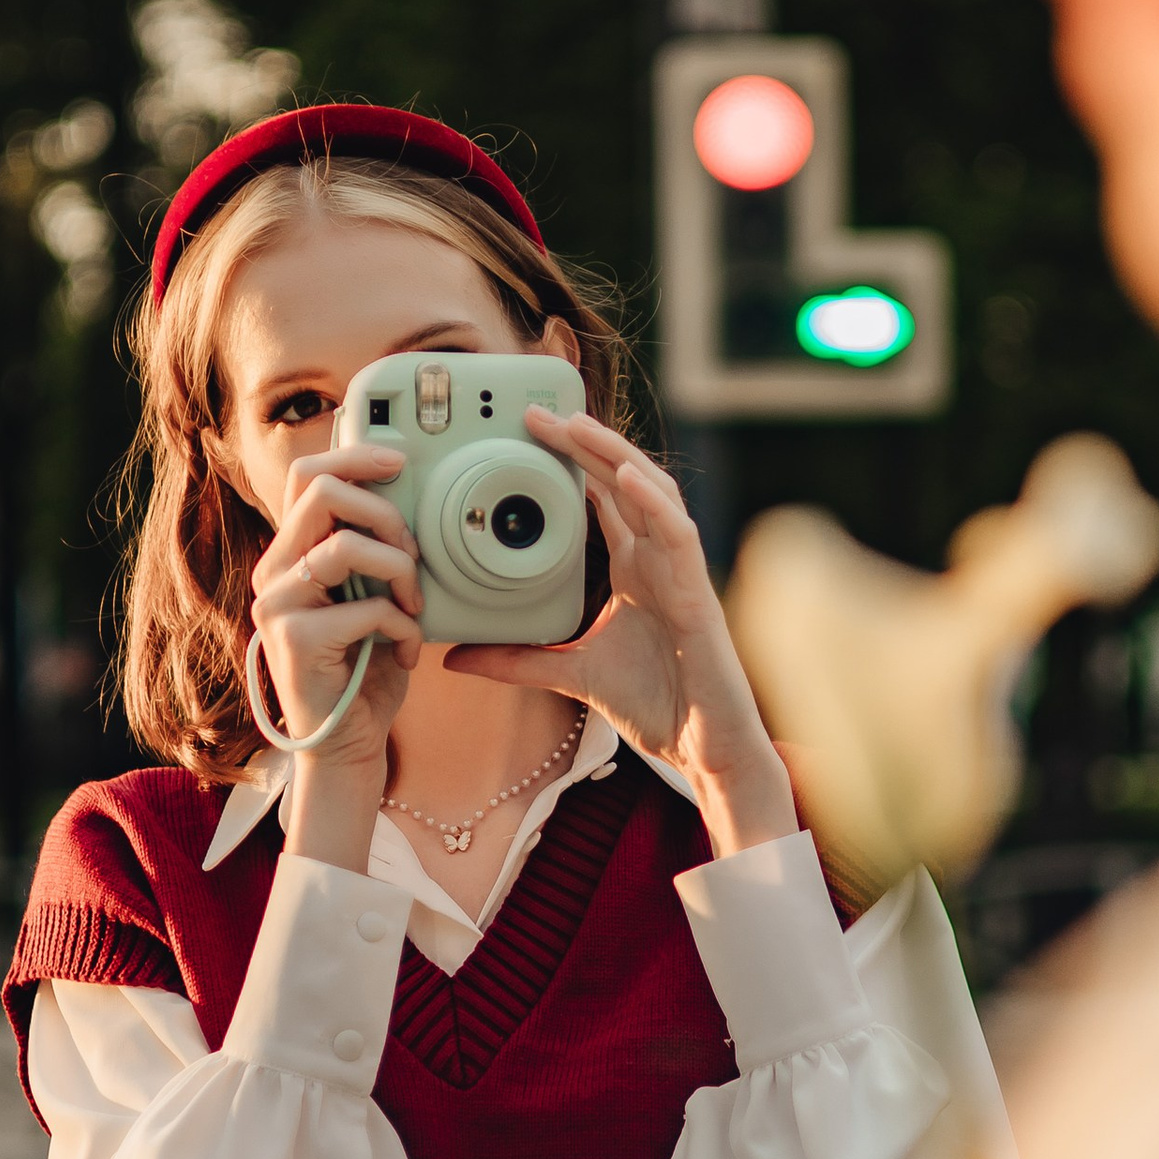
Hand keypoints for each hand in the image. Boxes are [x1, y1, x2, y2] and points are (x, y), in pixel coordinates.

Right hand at [248, 441, 421, 864]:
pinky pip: (366, 608)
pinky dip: (403, 627)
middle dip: (385, 512)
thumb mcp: (374, 595)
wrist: (350, 745)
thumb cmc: (369, 668)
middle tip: (414, 553)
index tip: (400, 461)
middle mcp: (274, 572)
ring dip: (399, 570)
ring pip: (345, 547)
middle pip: (321, 492)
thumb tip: (410, 496)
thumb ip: (376, 550)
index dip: (354, 456)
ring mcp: (277, 605)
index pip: (308, 476)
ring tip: (414, 604)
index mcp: (292, 554)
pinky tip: (408, 650)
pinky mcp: (294, 640)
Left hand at [446, 412, 798, 860]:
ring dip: (613, 453)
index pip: (601, 497)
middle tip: (535, 411)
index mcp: (633, 568)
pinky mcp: (696, 590)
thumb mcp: (567, 674)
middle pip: (622, 480)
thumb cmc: (654, 703)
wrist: (702, 746)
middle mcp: (657, 558)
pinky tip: (624, 476)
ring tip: (574, 424)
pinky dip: (651, 501)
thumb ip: (515, 661)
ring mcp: (679, 570)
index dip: (571, 461)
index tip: (527, 433)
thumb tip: (455, 657)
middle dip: (582, 442)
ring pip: (650, 491)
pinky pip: (677, 532)